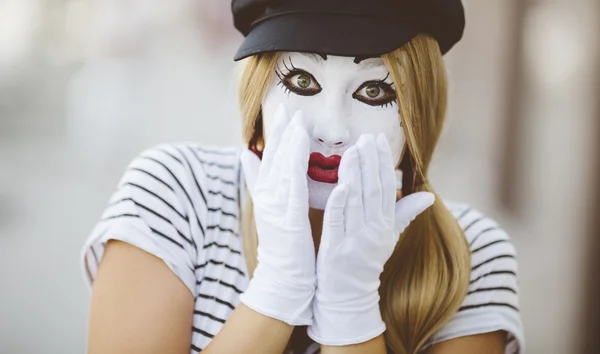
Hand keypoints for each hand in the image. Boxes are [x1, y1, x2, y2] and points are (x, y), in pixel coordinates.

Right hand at [239, 104, 314, 324]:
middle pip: (274, 158)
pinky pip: (293, 183)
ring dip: (289, 141)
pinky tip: (302, 144)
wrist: (285, 277)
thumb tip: (244, 154)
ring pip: (282, 167)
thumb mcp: (270, 208)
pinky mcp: (288, 217)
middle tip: (290, 107)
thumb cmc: (283, 243)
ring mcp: (276, 206)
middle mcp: (268, 197)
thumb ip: (258, 180)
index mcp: (266, 194)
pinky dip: (295, 161)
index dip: (276, 134)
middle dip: (282, 131)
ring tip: (298, 119)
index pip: (270, 158)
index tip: (283, 111)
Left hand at [307, 134, 434, 344]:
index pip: (387, 188)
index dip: (383, 162)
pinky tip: (340, 185)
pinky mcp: (334, 249)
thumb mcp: (389, 237)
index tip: (379, 139)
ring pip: (356, 202)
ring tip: (353, 150)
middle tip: (366, 137)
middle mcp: (373, 231)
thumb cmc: (367, 261)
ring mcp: (354, 240)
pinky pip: (337, 222)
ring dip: (355, 175)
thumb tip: (429, 194)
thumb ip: (405, 213)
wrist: (348, 296)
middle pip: (374, 191)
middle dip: (370, 162)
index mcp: (386, 225)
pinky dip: (339, 204)